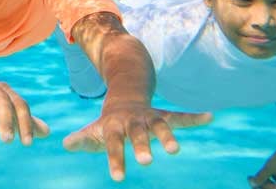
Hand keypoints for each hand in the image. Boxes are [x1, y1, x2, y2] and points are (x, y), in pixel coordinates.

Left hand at [63, 99, 212, 180]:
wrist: (124, 97)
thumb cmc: (107, 124)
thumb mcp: (93, 131)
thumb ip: (82, 139)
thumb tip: (65, 144)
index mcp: (115, 127)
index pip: (114, 144)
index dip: (116, 159)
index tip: (118, 178)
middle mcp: (133, 122)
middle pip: (138, 134)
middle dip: (142, 147)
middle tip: (146, 162)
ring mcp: (149, 118)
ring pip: (160, 126)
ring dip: (167, 136)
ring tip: (175, 149)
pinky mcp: (164, 116)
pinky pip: (181, 116)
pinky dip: (195, 117)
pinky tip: (210, 116)